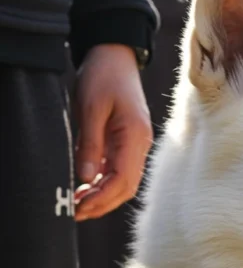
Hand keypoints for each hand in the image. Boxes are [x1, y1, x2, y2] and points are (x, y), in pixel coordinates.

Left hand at [74, 44, 151, 220]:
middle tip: (76, 212)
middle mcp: (140, 145)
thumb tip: (86, 178)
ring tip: (79, 203)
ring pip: (124, 182)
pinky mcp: (127, 142)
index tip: (80, 207)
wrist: (115, 55)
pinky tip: (86, 186)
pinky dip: (103, 182)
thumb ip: (90, 144)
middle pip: (126, 187)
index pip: (123, 180)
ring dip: (104, 196)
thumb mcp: (91, 108)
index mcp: (135, 137)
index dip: (102, 198)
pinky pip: (118, 170)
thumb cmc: (104, 77)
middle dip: (103, 203)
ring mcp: (136, 145)